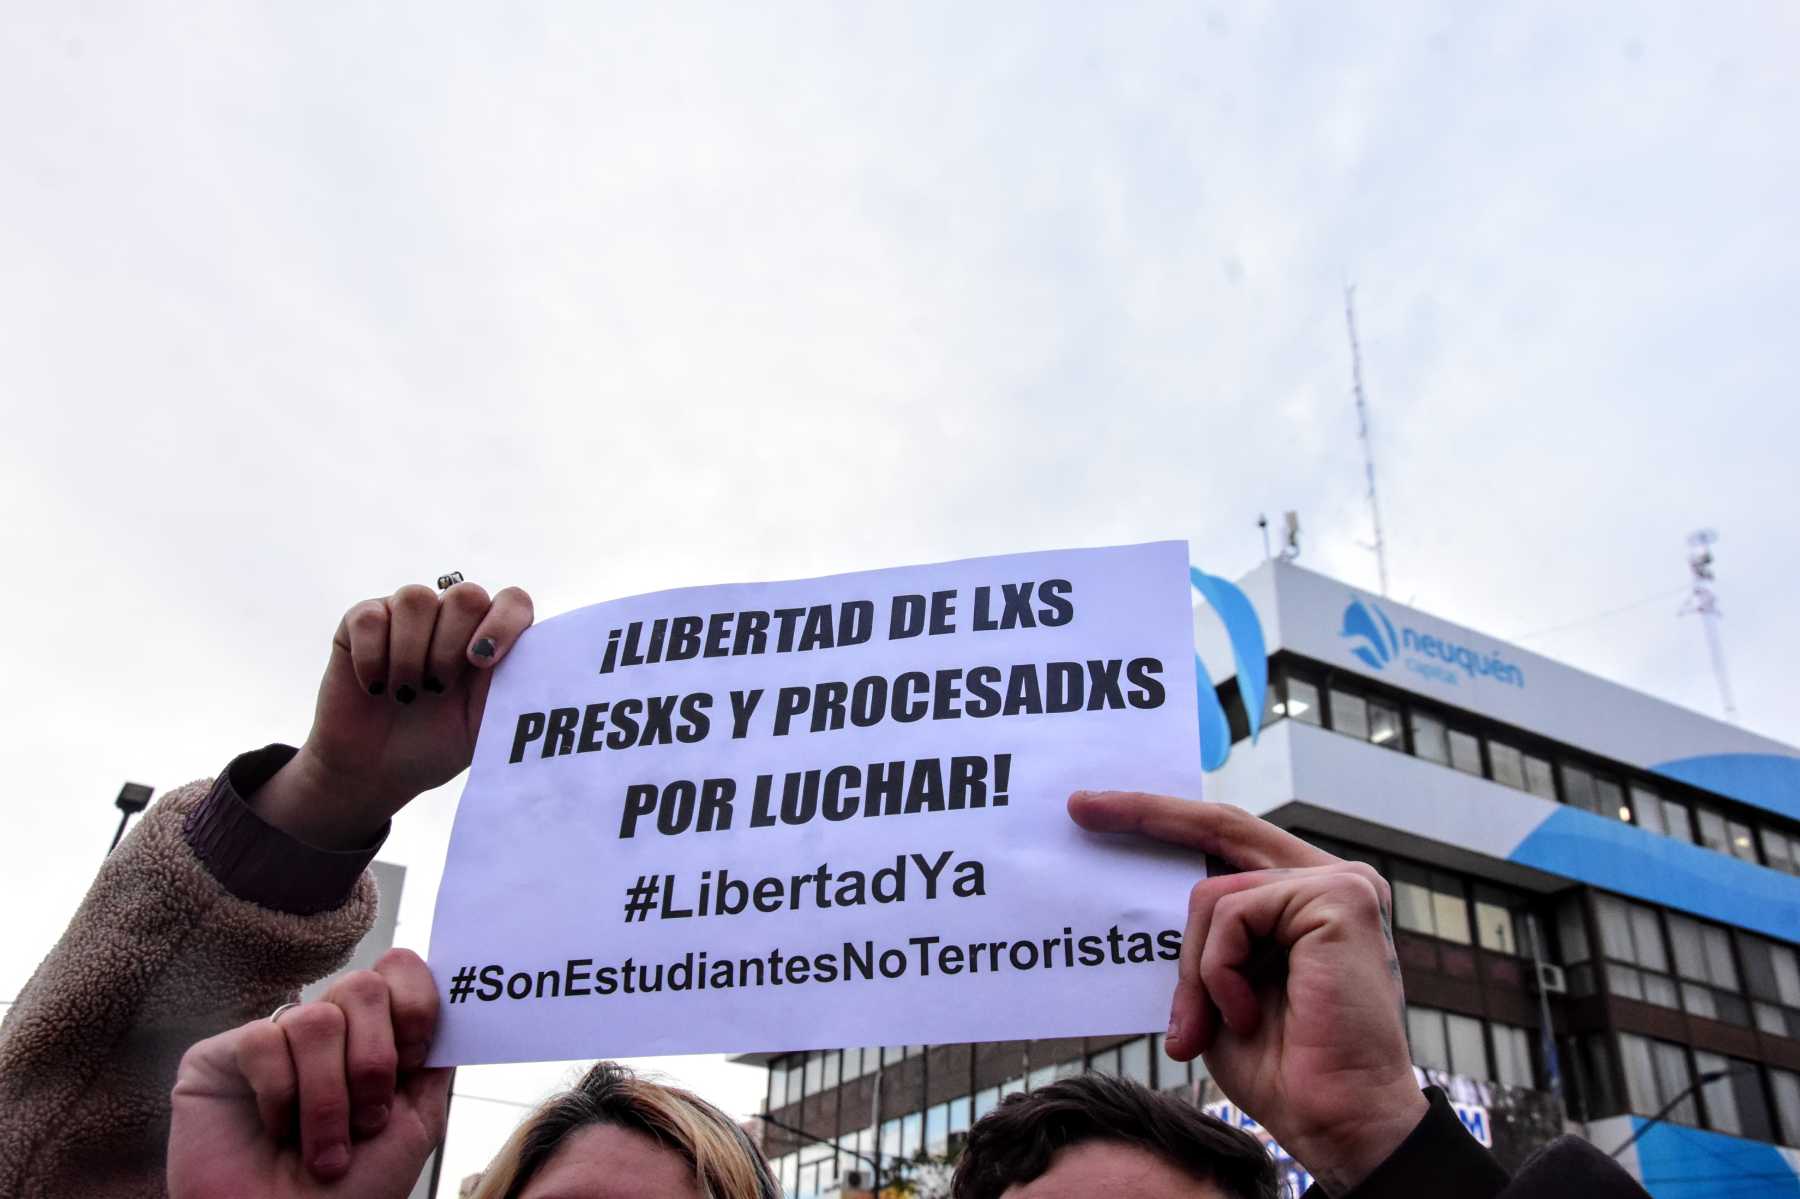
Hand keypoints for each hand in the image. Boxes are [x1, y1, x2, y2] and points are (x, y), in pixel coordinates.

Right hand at [168, 949, 450, 1198]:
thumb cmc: (355, 1192)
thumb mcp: (417, 1121)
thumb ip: (435, 1057)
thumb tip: (456, 1002)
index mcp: (374, 1035)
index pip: (399, 969)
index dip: (414, 1004)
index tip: (414, 1058)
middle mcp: (326, 1030)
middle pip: (362, 986)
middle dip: (374, 1061)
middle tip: (368, 1121)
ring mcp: (272, 1040)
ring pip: (315, 1020)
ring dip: (328, 1098)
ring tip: (324, 1152)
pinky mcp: (218, 1057)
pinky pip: (261, 1040)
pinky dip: (279, 1096)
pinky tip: (276, 1131)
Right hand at [256, 581, 534, 847]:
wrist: (376, 771)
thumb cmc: (439, 746)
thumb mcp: (486, 728)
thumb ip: (516, 694)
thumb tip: (551, 674)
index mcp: (490, 639)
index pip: (513, 602)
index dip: (504, 622)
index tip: (482, 662)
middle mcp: (451, 619)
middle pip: (466, 594)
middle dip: (450, 647)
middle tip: (437, 690)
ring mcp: (407, 616)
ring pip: (416, 598)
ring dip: (410, 654)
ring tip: (406, 694)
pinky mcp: (362, 622)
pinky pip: (371, 617)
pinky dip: (373, 658)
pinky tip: (374, 688)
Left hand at [1069, 792, 1425, 1194]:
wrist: (1336, 1123)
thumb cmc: (1282, 1068)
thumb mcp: (1216, 987)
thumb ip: (1199, 935)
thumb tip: (1140, 893)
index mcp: (1304, 898)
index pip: (1228, 840)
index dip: (1165, 820)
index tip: (1098, 809)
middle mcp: (1328, 879)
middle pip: (1221, 826)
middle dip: (1146, 814)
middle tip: (1082, 808)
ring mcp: (1340, 882)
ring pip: (1213, 891)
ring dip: (1193, 968)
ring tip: (1205, 1024)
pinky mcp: (1341, 896)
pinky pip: (1234, 912)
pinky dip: (1218, 970)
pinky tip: (1242, 1014)